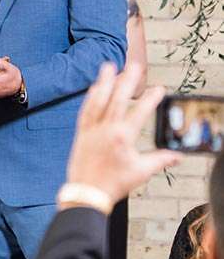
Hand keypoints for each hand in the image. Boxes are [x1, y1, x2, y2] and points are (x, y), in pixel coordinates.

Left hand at [66, 62, 179, 202]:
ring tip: (109, 66)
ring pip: (99, 101)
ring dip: (105, 82)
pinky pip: (86, 110)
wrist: (87, 193)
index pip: (140, 112)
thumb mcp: (141, 172)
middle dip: (127, 80)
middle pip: (118, 99)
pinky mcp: (81, 133)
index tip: (159, 88)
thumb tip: (176, 156)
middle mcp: (107, 130)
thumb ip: (160, 160)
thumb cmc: (113, 184)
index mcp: (123, 138)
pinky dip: (90, 97)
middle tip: (134, 65)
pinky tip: (94, 87)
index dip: (151, 99)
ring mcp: (92, 130)